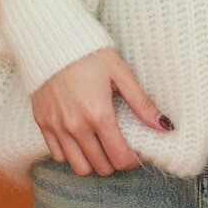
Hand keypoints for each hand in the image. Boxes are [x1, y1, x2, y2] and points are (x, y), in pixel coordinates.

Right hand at [31, 49, 173, 174]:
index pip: (119, 158)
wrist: (51, 41)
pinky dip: (71, 154)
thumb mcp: (120, 74)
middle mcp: (76, 126)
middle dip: (114, 162)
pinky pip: (58, 155)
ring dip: (92, 163)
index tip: (135, 154)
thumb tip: (165, 126)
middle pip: (100, 167)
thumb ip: (142, 103)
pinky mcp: (42, 123)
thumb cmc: (89, 54)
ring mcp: (57, 127)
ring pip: (78, 167)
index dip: (131, 161)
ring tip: (100, 147)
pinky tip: (80, 140)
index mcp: (99, 114)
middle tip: (119, 148)